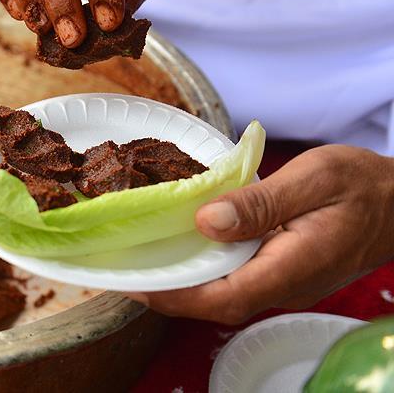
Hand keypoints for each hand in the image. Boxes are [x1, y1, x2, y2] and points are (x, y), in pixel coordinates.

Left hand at [126, 145, 393, 324]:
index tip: (131, 284)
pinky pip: (231, 278)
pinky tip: (176, 247)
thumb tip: (206, 220)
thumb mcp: (316, 178)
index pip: (222, 297)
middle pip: (212, 302)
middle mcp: (283, 285)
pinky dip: (198, 268)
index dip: (172, 295)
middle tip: (117, 270)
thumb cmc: (363, 186)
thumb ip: (262, 202)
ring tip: (134, 260)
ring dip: (177, 282)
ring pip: (219, 293)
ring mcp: (281, 282)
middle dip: (162, 292)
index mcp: (292, 267)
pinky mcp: (278, 272)